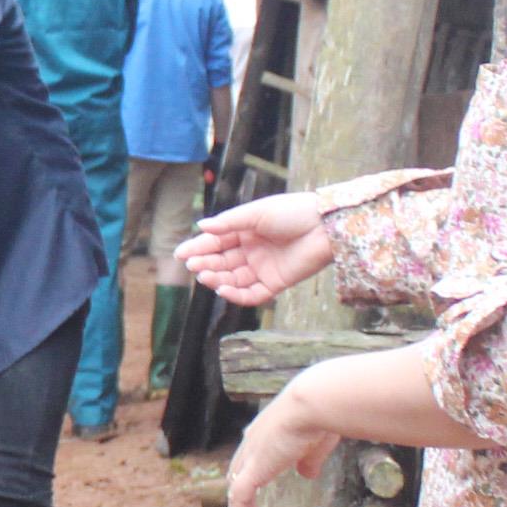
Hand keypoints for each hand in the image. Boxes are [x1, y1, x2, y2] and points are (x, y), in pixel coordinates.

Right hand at [176, 191, 332, 306]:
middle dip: (206, 264)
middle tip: (193, 266)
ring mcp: (263, 268)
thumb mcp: (256, 213)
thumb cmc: (292, 212)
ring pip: (233, 278)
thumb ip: (228, 222)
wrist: (326, 226)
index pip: (216, 242)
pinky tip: (223, 289)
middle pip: (222, 261)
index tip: (180, 254)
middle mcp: (252, 250)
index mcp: (246, 231)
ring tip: (204, 276)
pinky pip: (252, 294)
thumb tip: (201, 226)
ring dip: (217, 278)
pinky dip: (237, 295)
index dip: (198, 248)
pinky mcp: (276, 283)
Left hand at [225, 371, 341, 506]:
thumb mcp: (317, 443)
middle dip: (243, 499)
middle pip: (238, 475)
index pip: (251, 458)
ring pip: (237, 491)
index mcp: (265, 433)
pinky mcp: (253, 469)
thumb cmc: (322, 417)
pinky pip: (239, 498)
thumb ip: (309, 460)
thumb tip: (307, 475)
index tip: (258, 495)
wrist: (315, 404)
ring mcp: (251, 456)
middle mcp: (252, 443)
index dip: (252, 478)